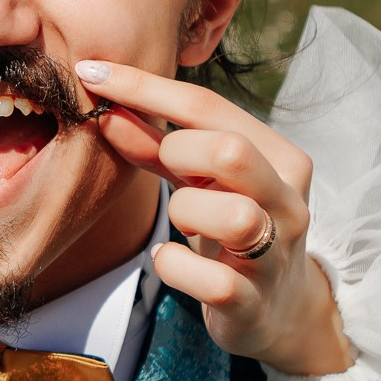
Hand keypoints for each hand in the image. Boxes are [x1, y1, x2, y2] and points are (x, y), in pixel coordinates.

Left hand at [74, 61, 352, 376]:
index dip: (145, 87)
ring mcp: (278, 254)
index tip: (92, 72)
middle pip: (229, 151)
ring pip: (230, 216)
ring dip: (184, 213)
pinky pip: (211, 280)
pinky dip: (175, 266)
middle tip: (169, 170)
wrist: (278, 309)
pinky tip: (171, 261)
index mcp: (280, 158)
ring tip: (182, 223)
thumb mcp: (201, 182)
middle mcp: (288, 201)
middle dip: (177, 153)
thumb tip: (109, 109)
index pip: (208, 107)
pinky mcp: (256, 302)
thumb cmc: (232, 230)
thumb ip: (158, 147)